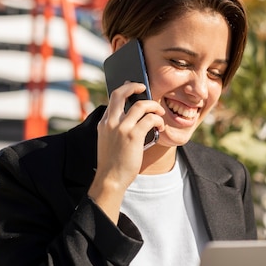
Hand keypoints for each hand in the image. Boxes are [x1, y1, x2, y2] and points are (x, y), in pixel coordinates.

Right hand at [88, 82, 164, 221]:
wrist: (110, 179)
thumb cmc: (113, 163)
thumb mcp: (108, 141)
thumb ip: (116, 128)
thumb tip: (135, 118)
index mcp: (104, 123)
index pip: (113, 98)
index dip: (125, 90)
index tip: (134, 88)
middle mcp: (111, 122)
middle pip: (121, 93)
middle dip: (134, 86)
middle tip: (144, 87)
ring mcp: (121, 128)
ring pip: (141, 105)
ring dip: (154, 106)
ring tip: (160, 113)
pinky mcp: (133, 136)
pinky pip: (150, 119)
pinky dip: (158, 120)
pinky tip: (161, 127)